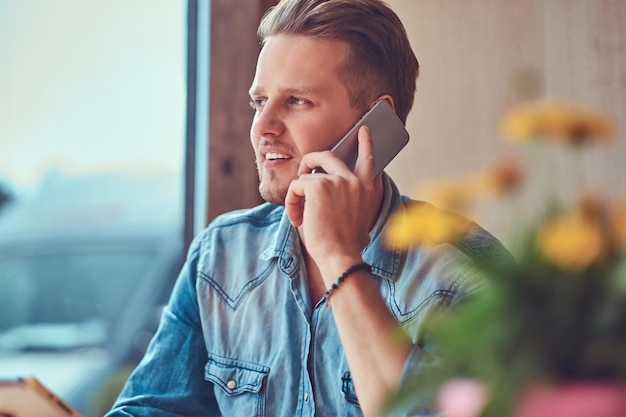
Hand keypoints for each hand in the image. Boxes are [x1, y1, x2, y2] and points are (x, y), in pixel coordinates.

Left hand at [285, 126, 376, 275]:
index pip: (368, 158)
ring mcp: (337, 180)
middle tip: (304, 169)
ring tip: (301, 217)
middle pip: (327, 156)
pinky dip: (291, 203)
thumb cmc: (345, 245)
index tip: (363, 130)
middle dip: (311, 159)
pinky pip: (296, 186)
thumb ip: (348, 201)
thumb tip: (329, 191)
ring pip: (306, 177)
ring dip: (298, 197)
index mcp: (367, 188)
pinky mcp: (318, 185)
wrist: (340, 256)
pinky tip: (297, 219)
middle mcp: (354, 180)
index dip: (365, 142)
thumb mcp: (356, 220)